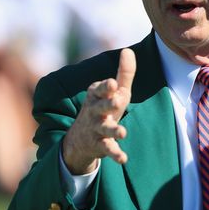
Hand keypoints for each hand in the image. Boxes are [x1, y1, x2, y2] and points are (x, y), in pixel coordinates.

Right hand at [62, 49, 135, 174]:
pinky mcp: (100, 145)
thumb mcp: (114, 92)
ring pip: (105, 129)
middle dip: (108, 104)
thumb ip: (123, 73)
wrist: (80, 139)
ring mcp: (96, 129)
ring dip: (113, 130)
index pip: (101, 90)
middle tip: (118, 102)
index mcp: (97, 96)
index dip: (107, 87)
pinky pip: (108, 149)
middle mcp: (94, 112)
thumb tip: (128, 51)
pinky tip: (124, 158)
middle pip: (101, 107)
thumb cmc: (103, 108)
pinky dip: (115, 154)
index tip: (113, 83)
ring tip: (123, 132)